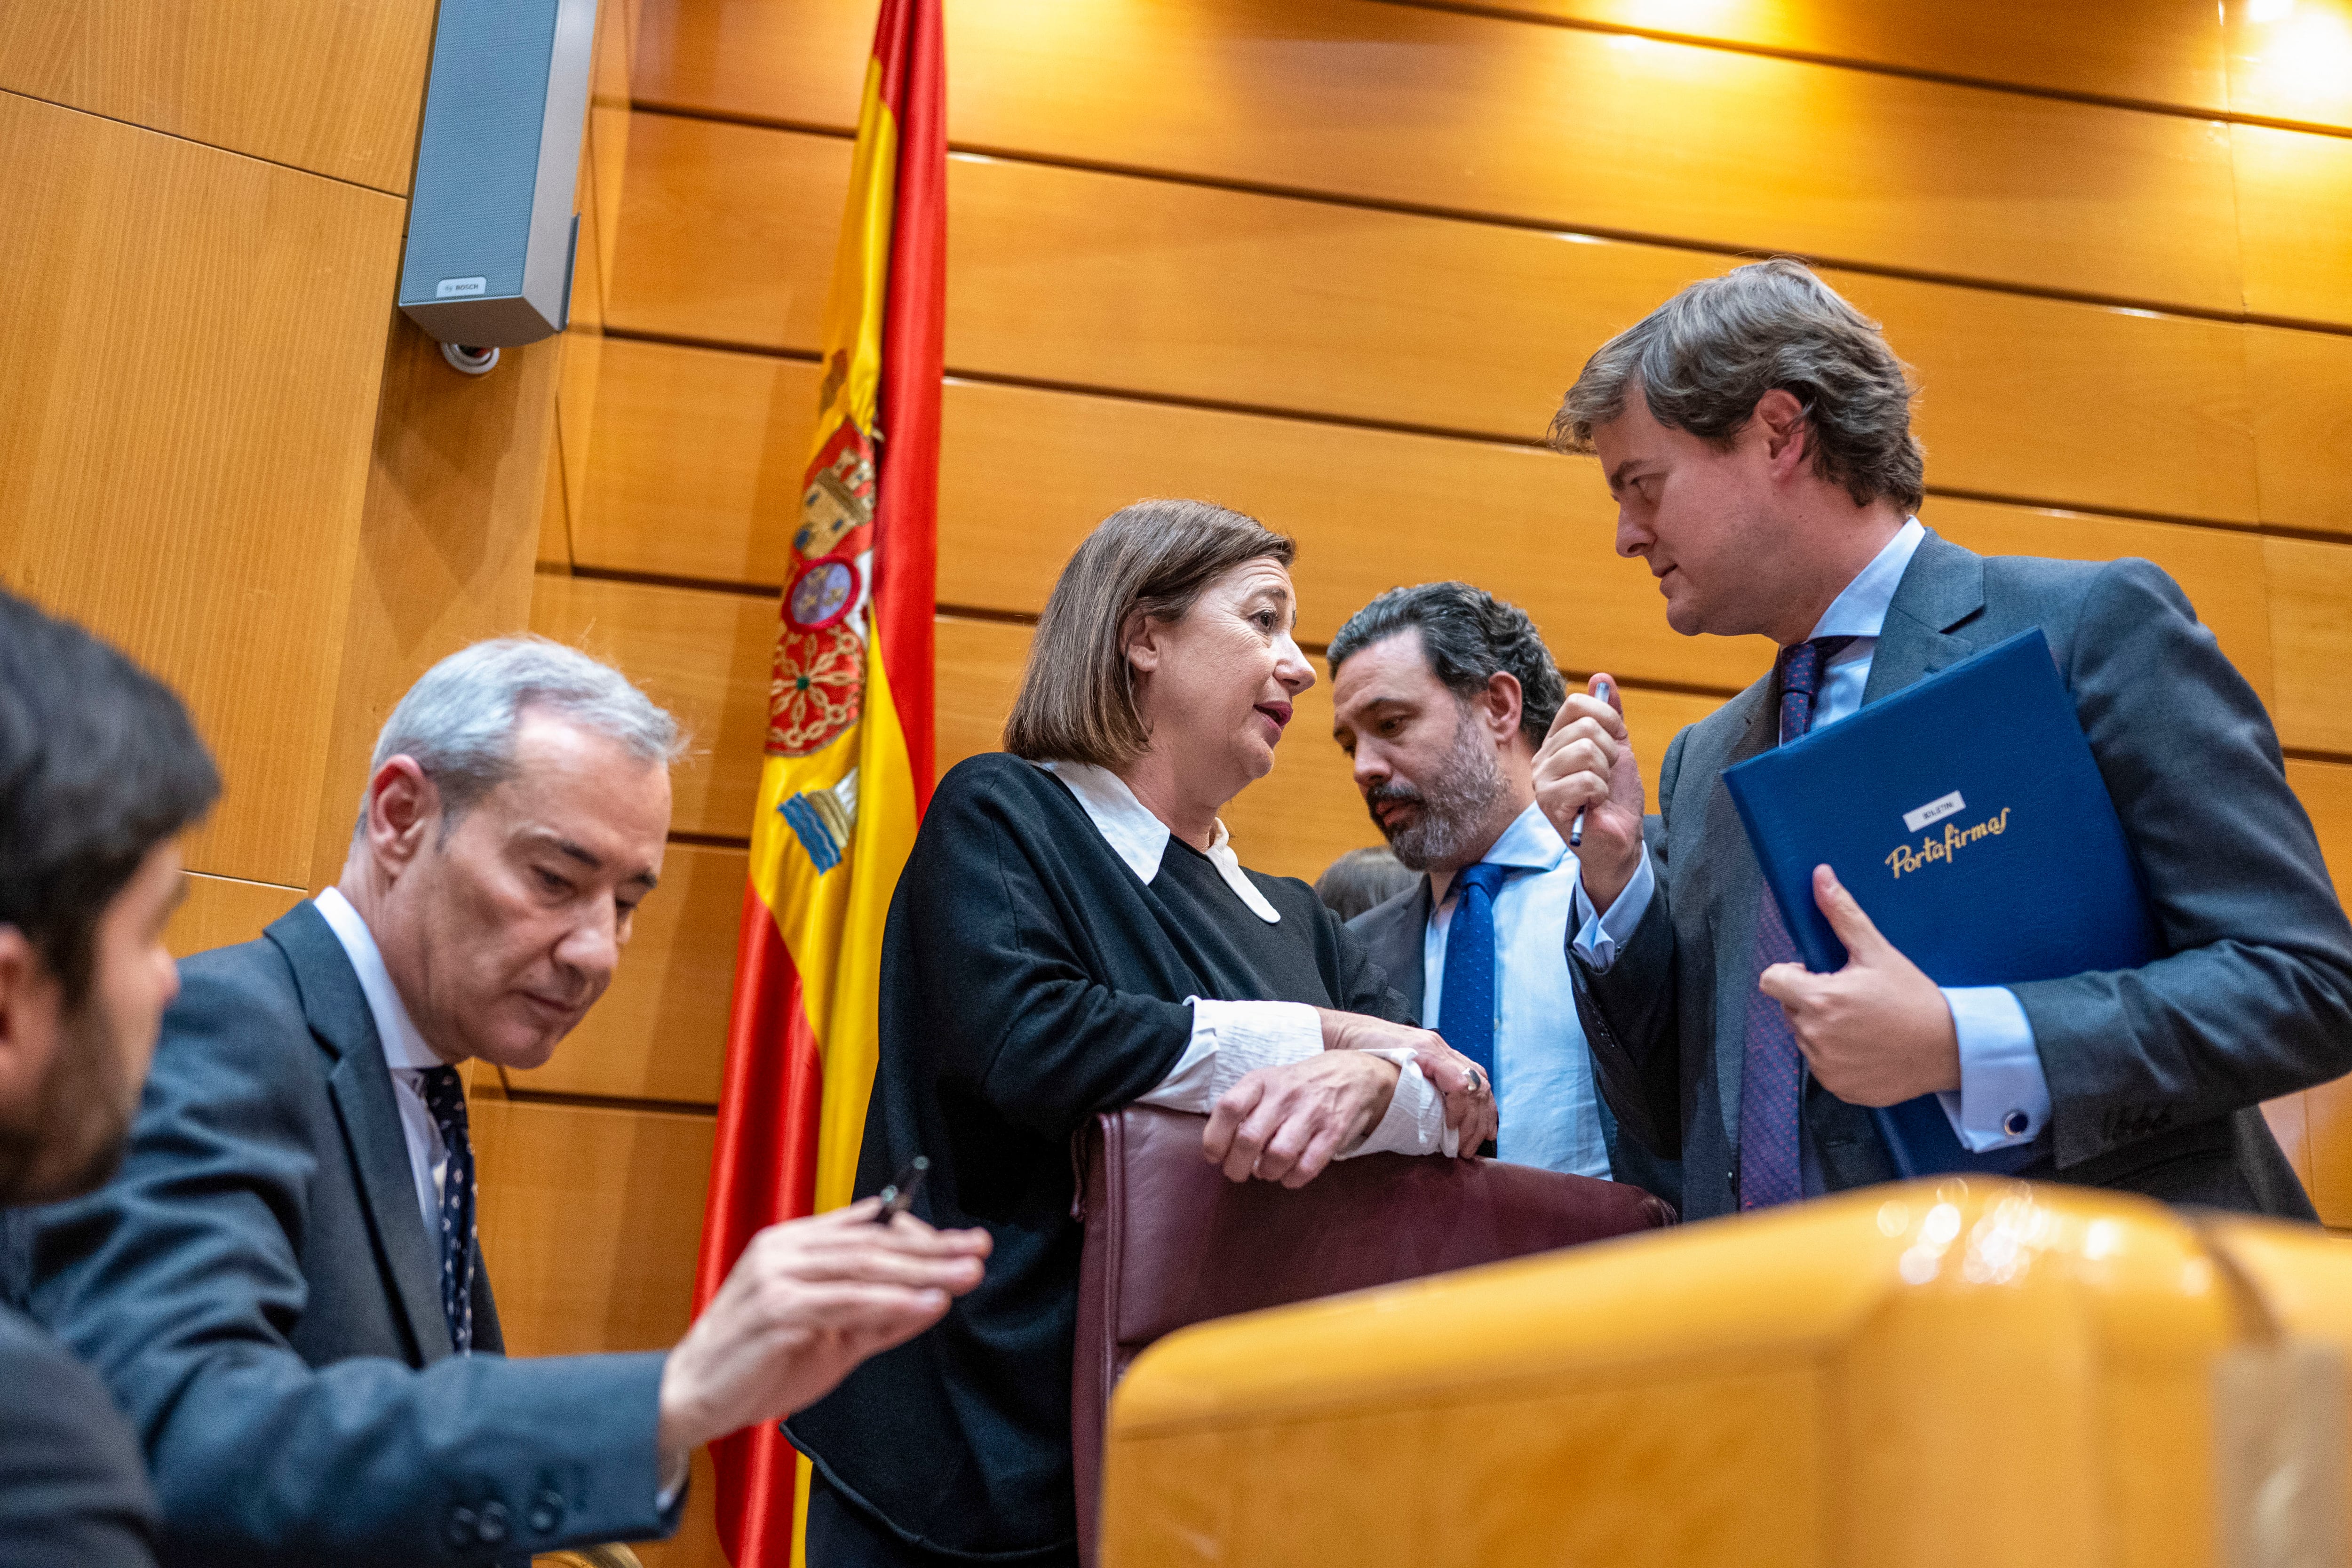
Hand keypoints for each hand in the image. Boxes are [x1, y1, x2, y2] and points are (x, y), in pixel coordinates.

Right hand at [657, 1203, 990, 1457]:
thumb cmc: (758, 1365)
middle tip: (977, 1250)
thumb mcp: (830, 1337)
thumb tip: (934, 1295)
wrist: (692, 1397)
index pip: (867, 1225)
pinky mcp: (777, 1308)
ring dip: (922, 1270)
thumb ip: (878, 1314)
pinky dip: (891, 1301)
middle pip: (873, 1241)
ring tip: (966, 1274)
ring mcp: (778, 1275)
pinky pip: (846, 1300)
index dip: (919, 1231)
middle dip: (932, 1246)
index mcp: (793, 1243)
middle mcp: (784, 1249)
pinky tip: (927, 1303)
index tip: (963, 1241)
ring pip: (864, 1265)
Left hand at [1203, 1052, 1398, 1187]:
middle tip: (1237, 1173)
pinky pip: (1307, 1166)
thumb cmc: (1297, 1086)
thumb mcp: (1266, 1083)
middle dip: (1237, 1167)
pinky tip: (1289, 1175)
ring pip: (1278, 1156)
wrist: (1352, 1073)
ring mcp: (1311, 1112)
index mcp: (1261, 1081)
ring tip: (1266, 1171)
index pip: (1228, 1108)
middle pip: (1249, 1138)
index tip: (1214, 1156)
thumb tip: (1219, 1148)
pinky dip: (1292, 1179)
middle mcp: (1285, 1094)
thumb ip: (1242, 1108)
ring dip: (1266, 1173)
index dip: (1215, 1138)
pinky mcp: (1334, 1131)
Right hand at [1312, 1010, 1496, 1154]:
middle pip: (1481, 1084)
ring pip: (1474, 1084)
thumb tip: (1427, 1118)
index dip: (1484, 1110)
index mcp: (1439, 1053)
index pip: (1477, 1080)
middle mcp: (1442, 1048)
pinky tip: (1450, 1122)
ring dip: (1473, 1118)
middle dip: (1483, 1119)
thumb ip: (1415, 1086)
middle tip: (1473, 1146)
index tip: (1482, 1136)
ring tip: (1463, 1143)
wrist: (1341, 1035)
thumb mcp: (1397, 1072)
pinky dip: (1458, 1105)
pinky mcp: (1424, 1052)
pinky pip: (1456, 1081)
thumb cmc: (1363, 1055)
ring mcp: (1435, 1048)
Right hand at [1533, 674, 1643, 910]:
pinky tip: (1595, 804)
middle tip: (1606, 775)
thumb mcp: (1617, 748)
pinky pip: (1586, 780)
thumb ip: (1609, 715)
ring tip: (1600, 790)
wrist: (1620, 837)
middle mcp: (1543, 758)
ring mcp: (1543, 781)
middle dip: (1610, 752)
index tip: (1615, 742)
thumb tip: (1601, 678)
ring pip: (1586, 751)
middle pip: (1585, 727)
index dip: (1607, 718)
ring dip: (1606, 773)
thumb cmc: (1615, 796)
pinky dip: (1602, 792)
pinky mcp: (1550, 804)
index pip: (1576, 704)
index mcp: (1556, 742)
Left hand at [1757, 864, 1959, 1106]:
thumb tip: (1820, 877)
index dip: (1790, 974)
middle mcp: (1814, 1036)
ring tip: (1863, 1022)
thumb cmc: (1914, 998)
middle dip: (1810, 999)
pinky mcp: (1838, 1087)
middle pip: (1789, 1008)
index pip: (1771, 981)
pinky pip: (1822, 1064)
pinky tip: (1868, 1046)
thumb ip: (1842, 915)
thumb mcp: (1877, 952)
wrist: (1950, 1047)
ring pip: (1804, 1037)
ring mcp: (1825, 1066)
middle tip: (1851, 997)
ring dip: (1823, 1027)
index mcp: (1818, 1000)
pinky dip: (1838, 1055)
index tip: (1817, 974)